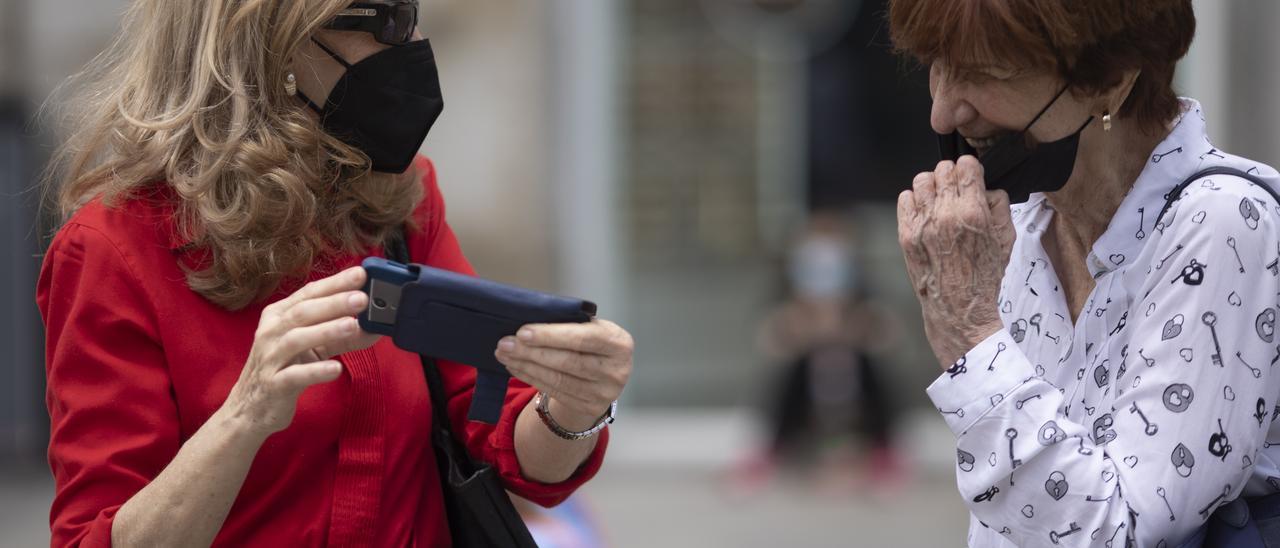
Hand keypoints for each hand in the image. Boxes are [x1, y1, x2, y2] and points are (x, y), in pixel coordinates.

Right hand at [223, 266, 380, 435]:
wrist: (250, 408)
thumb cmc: (284, 369)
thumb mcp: (313, 348)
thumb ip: (342, 335)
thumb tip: (377, 325)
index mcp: (279, 315)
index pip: (310, 293)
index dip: (335, 282)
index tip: (361, 273)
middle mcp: (272, 332)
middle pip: (304, 312)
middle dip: (334, 302)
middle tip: (363, 297)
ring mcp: (270, 358)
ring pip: (297, 339)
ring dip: (326, 330)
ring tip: (353, 325)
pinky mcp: (273, 385)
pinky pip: (295, 376)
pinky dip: (316, 371)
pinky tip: (336, 368)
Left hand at [495, 319, 633, 429]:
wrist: (606, 374)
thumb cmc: (591, 342)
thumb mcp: (591, 328)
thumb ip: (568, 323)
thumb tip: (527, 322)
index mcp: (619, 343)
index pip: (583, 338)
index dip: (551, 335)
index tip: (522, 332)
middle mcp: (616, 370)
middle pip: (567, 361)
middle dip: (532, 352)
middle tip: (504, 343)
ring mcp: (604, 393)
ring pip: (557, 379)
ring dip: (526, 366)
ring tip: (504, 354)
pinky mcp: (589, 407)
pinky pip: (553, 391)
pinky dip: (530, 377)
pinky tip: (515, 367)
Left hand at [897, 156, 1014, 367]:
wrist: (959, 307)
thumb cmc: (984, 275)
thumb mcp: (1007, 238)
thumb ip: (999, 204)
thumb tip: (986, 186)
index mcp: (974, 213)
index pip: (966, 166)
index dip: (970, 168)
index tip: (971, 175)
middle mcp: (945, 215)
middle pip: (943, 169)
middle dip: (952, 176)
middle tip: (956, 189)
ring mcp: (922, 224)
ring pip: (921, 180)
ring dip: (932, 185)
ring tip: (940, 199)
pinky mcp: (906, 234)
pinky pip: (905, 198)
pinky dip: (915, 201)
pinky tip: (926, 212)